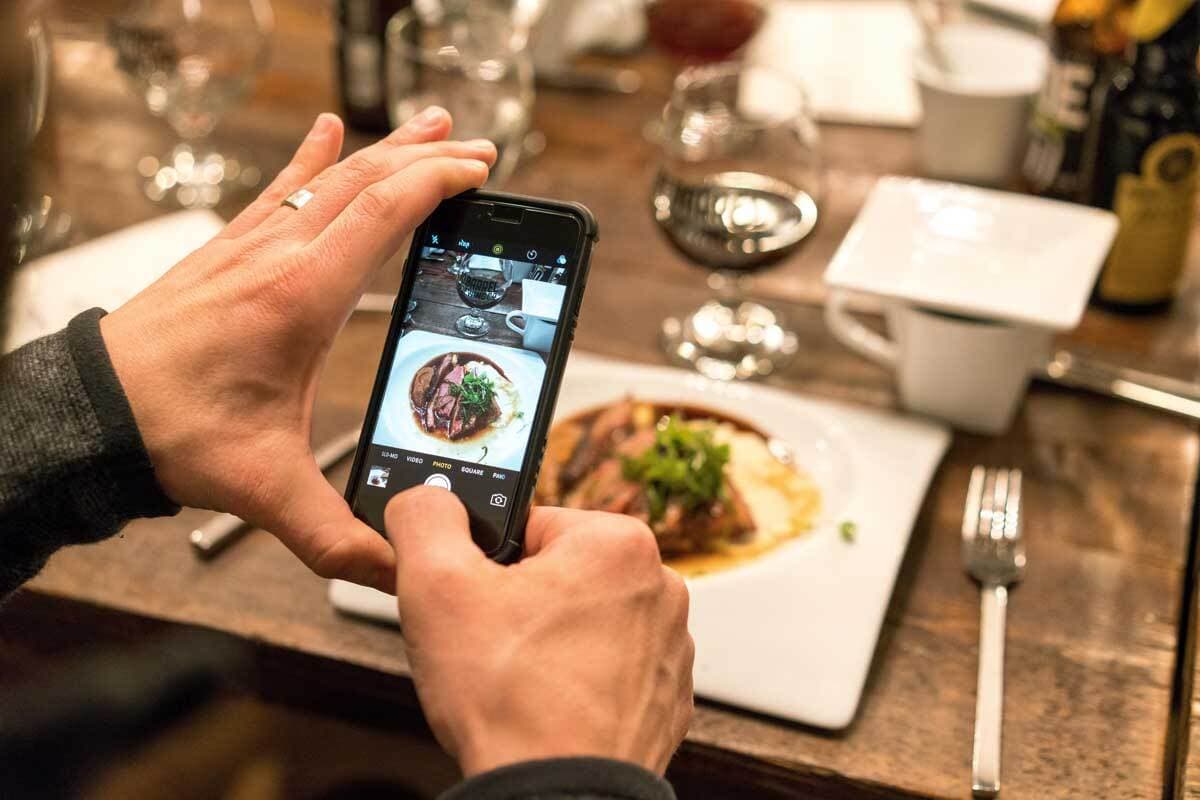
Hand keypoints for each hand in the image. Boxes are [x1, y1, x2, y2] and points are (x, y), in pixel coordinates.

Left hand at [101, 109, 496, 591]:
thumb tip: (398, 570)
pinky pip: (279, 188)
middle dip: (429, 160)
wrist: (95, 413)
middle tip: (480, 151)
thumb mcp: (267, 491)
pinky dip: (310, 157)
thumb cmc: (174, 435)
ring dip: (384, 150)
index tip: (481, 174)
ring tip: (429, 124)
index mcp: (300, 297)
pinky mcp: (228, 252)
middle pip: (365, 182)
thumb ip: (338, 537)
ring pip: (328, 177)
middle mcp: (277, 255)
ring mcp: (249, 246)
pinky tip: (324, 131)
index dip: (438, 185)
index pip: (382, 213)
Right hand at [386, 487, 693, 776]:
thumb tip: (425, 498)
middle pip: (558, 574)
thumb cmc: (511, 700)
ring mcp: (669, 647)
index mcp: (619, 543)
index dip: (487, 564)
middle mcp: (660, 587)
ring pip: (581, 623)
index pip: (531, 526)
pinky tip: (546, 708)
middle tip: (490, 647)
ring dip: (546, 645)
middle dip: (518, 604)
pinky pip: (606, 671)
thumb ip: (425, 520)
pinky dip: (575, 684)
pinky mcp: (665, 697)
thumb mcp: (436, 585)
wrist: (555, 797)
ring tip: (518, 683)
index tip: (475, 601)